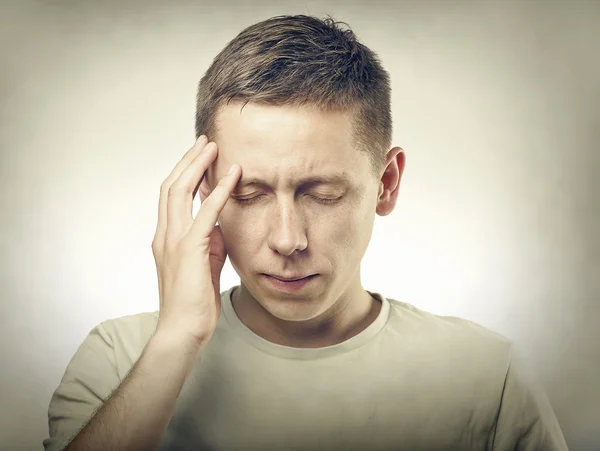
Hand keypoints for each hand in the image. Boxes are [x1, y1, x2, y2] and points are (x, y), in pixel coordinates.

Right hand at [151, 136, 240, 344]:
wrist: (184, 329)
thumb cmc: (194, 301)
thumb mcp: (204, 263)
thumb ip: (210, 240)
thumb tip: (221, 222)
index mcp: (166, 237)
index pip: (171, 196)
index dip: (183, 172)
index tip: (199, 156)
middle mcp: (165, 234)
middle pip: (171, 185)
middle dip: (188, 160)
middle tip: (205, 141)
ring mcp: (174, 240)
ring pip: (181, 190)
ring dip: (198, 166)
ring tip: (213, 147)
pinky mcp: (190, 248)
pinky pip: (206, 212)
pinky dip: (220, 190)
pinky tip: (233, 175)